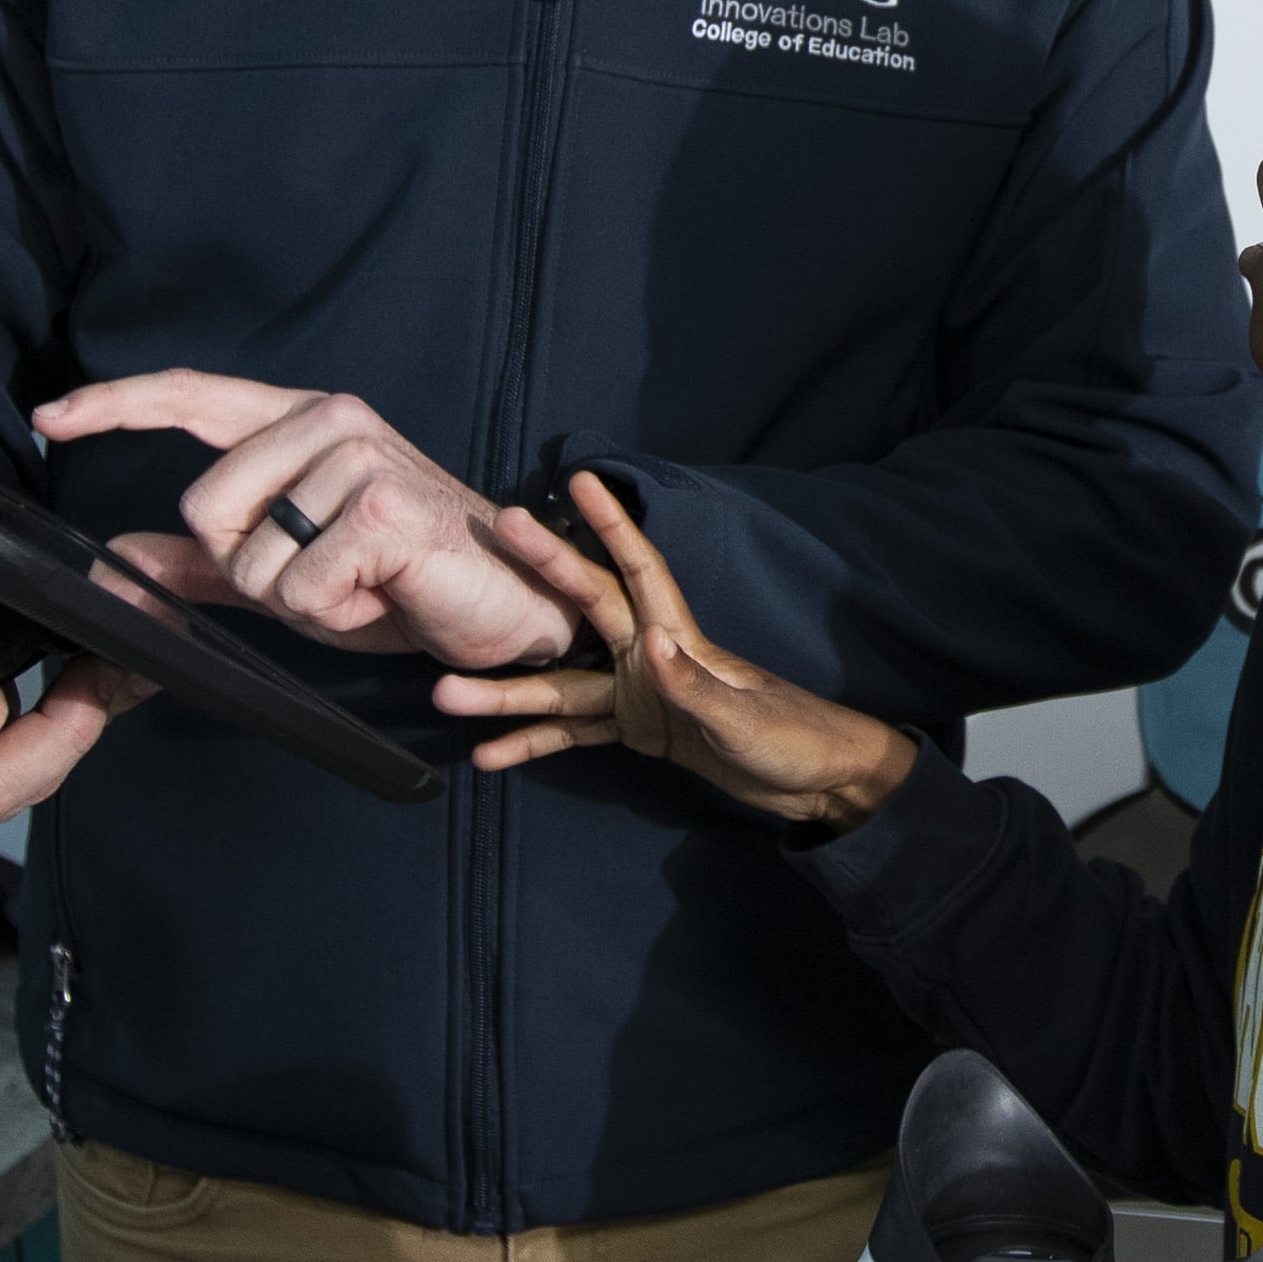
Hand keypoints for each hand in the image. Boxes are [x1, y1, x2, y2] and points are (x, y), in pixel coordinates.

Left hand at [31, 371, 577, 672]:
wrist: (505, 602)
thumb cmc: (400, 579)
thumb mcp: (288, 569)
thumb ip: (205, 562)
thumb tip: (117, 560)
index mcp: (302, 423)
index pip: (194, 395)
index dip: (116, 403)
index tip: (51, 415)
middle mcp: (331, 422)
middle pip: (205, 506)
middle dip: (248, 567)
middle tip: (320, 574)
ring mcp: (361, 459)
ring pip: (254, 558)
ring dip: (299, 600)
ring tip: (360, 586)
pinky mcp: (385, 511)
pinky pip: (302, 589)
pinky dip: (335, 615)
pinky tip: (382, 595)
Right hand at [433, 468, 917, 830]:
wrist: (816, 782)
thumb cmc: (793, 738)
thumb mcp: (744, 720)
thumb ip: (695, 686)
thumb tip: (648, 644)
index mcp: (680, 638)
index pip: (638, 569)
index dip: (610, 524)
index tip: (577, 480)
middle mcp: (648, 655)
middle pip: (582, 609)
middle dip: (538, 576)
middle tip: (491, 534)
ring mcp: (637, 693)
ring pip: (560, 686)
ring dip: (506, 693)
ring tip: (445, 696)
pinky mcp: (637, 731)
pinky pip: (574, 734)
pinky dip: (533, 744)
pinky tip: (489, 756)